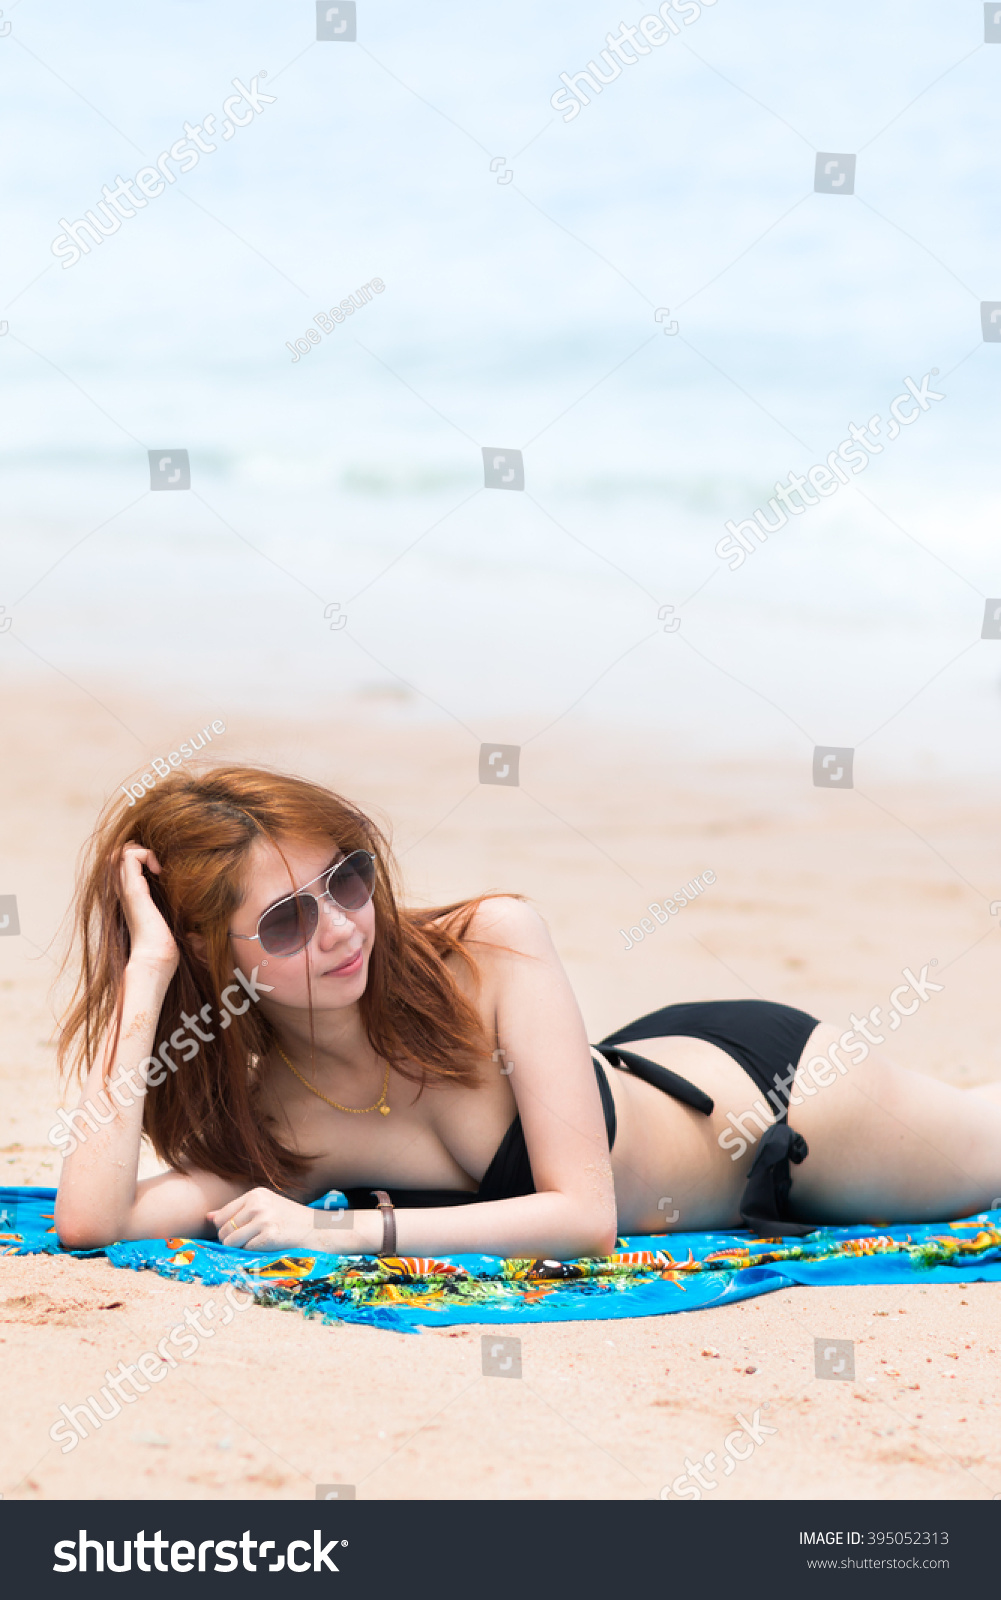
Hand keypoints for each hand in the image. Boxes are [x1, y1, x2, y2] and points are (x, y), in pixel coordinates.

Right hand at [118, 843, 178, 975]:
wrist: (156, 959)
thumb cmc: (165, 944)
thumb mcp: (169, 915)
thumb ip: (171, 903)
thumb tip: (190, 899)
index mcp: (132, 894)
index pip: (125, 862)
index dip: (142, 856)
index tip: (162, 869)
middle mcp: (125, 889)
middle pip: (119, 852)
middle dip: (141, 849)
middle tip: (159, 865)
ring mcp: (126, 888)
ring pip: (121, 850)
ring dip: (142, 849)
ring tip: (158, 867)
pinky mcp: (133, 890)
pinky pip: (130, 856)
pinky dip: (145, 854)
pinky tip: (159, 870)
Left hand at [208, 1187, 318, 1250]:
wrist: (320, 1230)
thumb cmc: (290, 1220)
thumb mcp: (265, 1207)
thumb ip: (236, 1211)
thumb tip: (207, 1217)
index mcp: (255, 1194)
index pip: (221, 1216)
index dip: (225, 1230)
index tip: (240, 1233)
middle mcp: (257, 1203)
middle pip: (223, 1230)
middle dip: (232, 1241)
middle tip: (252, 1241)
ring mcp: (264, 1219)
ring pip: (231, 1242)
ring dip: (242, 1248)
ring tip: (259, 1243)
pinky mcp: (270, 1235)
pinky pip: (246, 1250)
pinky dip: (254, 1253)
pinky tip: (269, 1246)